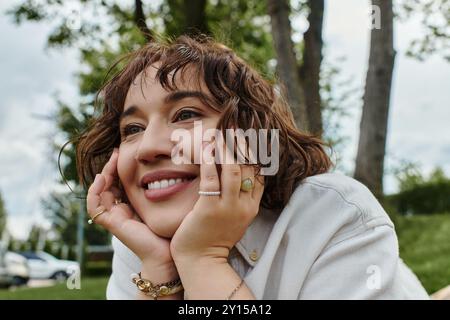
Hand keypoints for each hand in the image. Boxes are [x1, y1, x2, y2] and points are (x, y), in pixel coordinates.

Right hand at [86, 148, 172, 266]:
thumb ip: (161, 189)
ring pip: (99, 194)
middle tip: (117, 152)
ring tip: (111, 161)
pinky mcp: (112, 224)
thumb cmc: (169, 230)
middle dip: (110, 168)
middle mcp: (120, 212)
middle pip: (107, 186)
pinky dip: (94, 192)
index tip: (125, 153)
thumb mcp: (164, 203)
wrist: (167, 253)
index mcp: (131, 208)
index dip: (119, 169)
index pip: (119, 184)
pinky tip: (102, 177)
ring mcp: (114, 218)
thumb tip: (169, 169)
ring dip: (102, 176)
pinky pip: (94, 207)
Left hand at [170, 141, 264, 261]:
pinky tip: (206, 149)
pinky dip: (209, 161)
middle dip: (242, 146)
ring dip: (227, 149)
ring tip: (220, 134)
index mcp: (251, 207)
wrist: (202, 261)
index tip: (249, 136)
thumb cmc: (214, 238)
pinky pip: (211, 179)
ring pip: (234, 170)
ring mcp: (228, 208)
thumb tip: (238, 174)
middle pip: (249, 168)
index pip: (260, 174)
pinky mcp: (209, 209)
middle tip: (234, 128)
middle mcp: (244, 206)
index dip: (255, 153)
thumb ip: (239, 198)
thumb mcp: (235, 218)